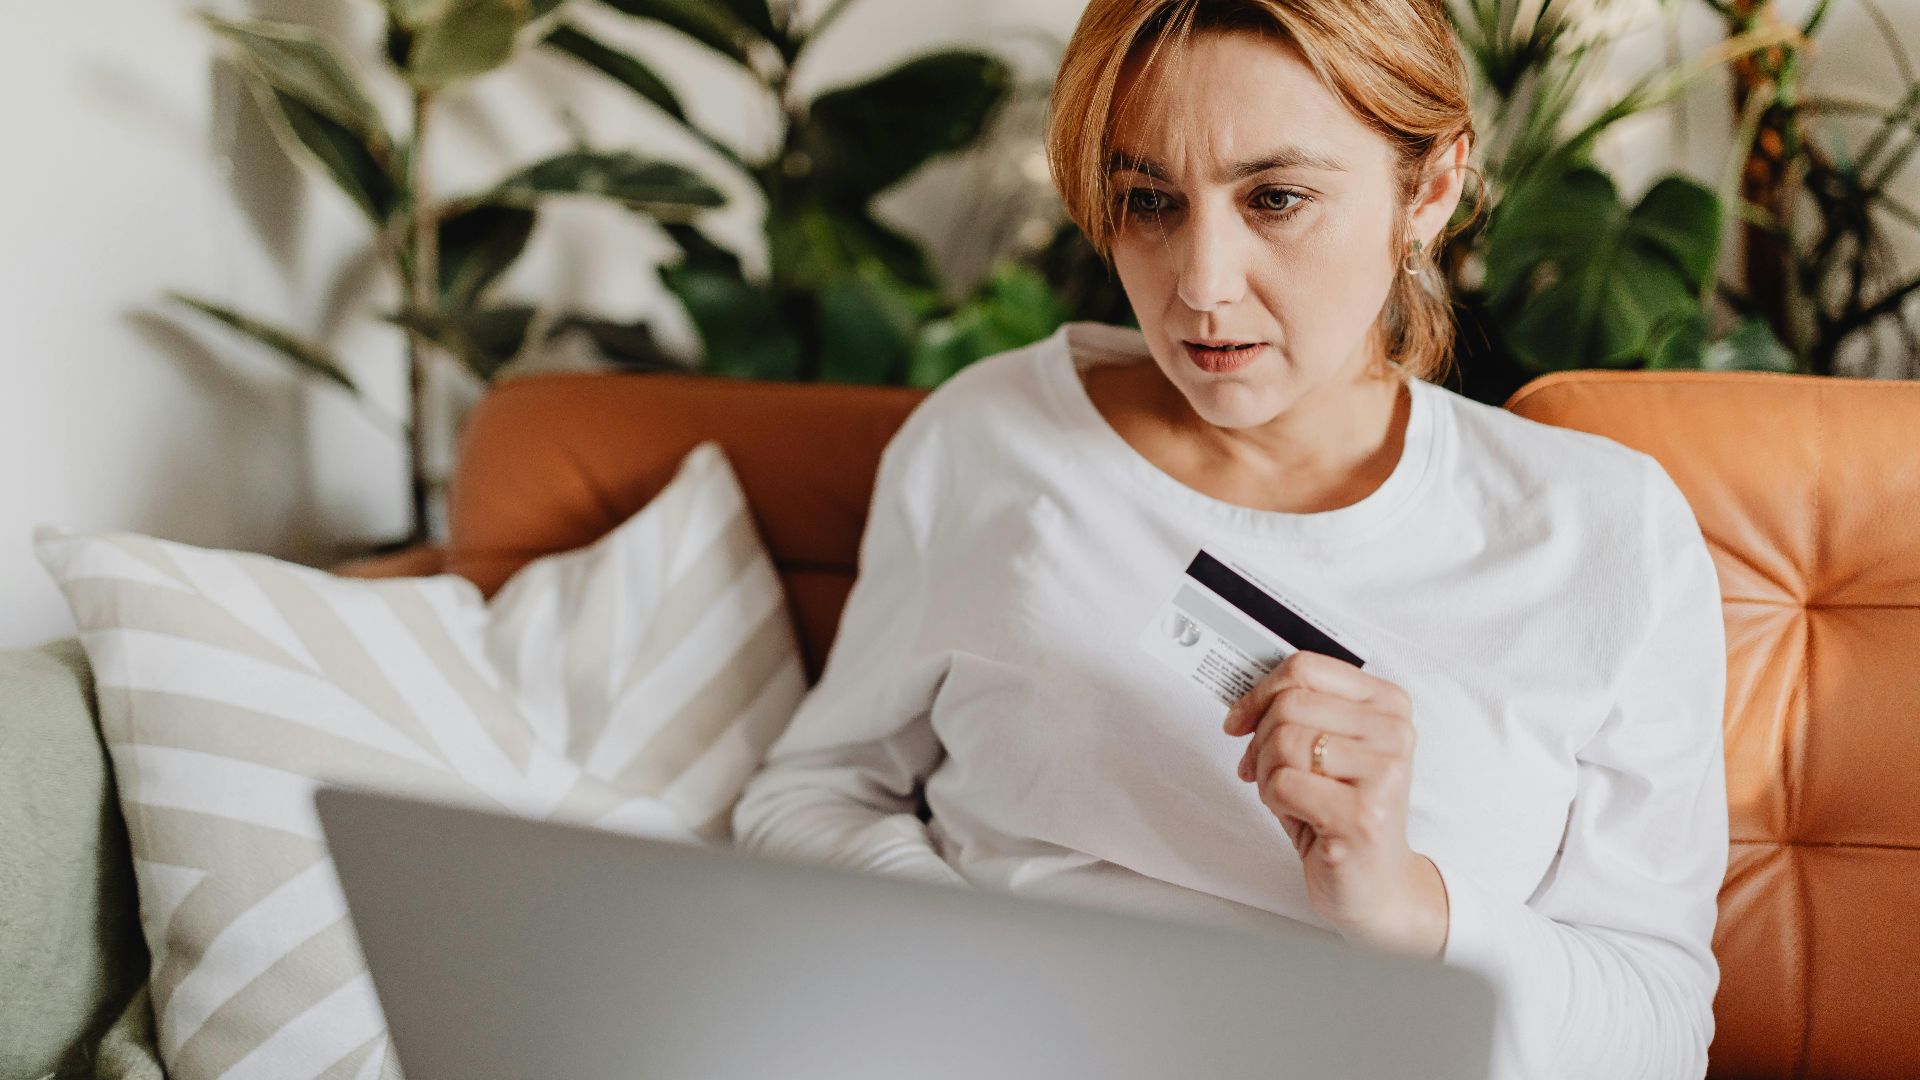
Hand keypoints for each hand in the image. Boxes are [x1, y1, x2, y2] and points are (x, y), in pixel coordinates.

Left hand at [1222, 651, 1448, 957]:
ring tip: (1286, 795)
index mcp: (1387, 704)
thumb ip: (1299, 712)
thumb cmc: (1345, 814)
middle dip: (1259, 740)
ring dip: (1266, 773)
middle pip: (1290, 704)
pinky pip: (1284, 784)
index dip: (1259, 692)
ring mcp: (1383, 773)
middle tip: (1263, 769)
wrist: (1378, 885)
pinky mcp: (1363, 814)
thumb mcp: (1328, 750)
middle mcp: (1393, 733)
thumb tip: (1243, 698)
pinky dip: (1274, 799)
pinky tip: (1297, 815)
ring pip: (1284, 741)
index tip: (1239, 718)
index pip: (1307, 667)